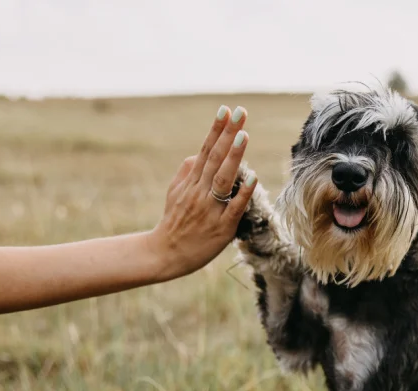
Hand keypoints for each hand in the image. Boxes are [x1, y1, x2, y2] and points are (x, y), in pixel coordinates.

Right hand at [148, 104, 258, 279]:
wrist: (165, 254)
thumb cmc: (174, 222)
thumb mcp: (174, 193)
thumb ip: (186, 172)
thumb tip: (197, 153)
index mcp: (191, 182)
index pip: (206, 150)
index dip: (216, 130)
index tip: (226, 109)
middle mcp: (199, 192)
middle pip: (215, 158)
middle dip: (228, 134)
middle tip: (240, 113)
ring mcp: (210, 209)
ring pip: (223, 179)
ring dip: (234, 157)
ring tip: (244, 136)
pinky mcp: (221, 228)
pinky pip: (233, 209)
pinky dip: (242, 193)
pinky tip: (252, 178)